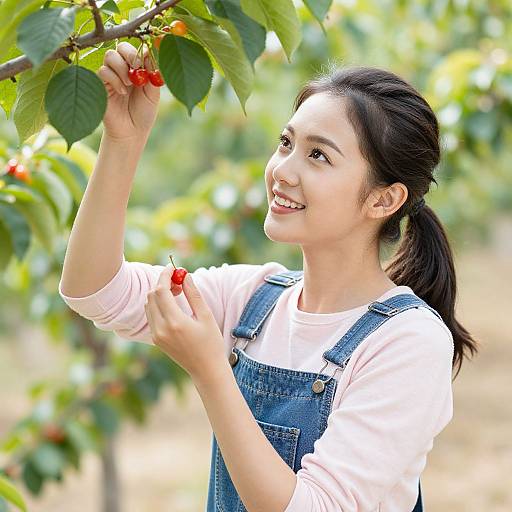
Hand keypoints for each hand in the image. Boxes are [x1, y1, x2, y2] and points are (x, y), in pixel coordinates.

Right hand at [98, 42, 159, 140]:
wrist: (131, 132)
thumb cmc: (144, 114)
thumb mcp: (153, 93)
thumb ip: (152, 73)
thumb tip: (149, 50)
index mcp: (137, 68)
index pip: (136, 48)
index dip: (140, 51)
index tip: (145, 62)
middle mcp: (122, 68)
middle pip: (121, 46)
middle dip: (129, 54)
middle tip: (136, 67)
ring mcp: (110, 75)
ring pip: (110, 55)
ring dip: (121, 68)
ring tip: (129, 84)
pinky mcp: (99, 84)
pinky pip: (103, 71)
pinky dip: (114, 79)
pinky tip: (122, 92)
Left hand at [144, 265, 226, 380]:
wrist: (206, 370)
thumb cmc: (211, 342)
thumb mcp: (205, 316)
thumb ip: (193, 294)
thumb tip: (185, 275)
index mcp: (175, 322)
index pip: (161, 291)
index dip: (165, 275)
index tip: (172, 267)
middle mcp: (161, 329)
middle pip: (152, 296)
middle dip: (162, 283)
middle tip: (178, 279)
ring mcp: (157, 335)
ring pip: (149, 305)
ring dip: (159, 294)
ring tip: (177, 291)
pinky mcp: (156, 340)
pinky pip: (151, 315)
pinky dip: (158, 305)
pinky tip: (173, 304)